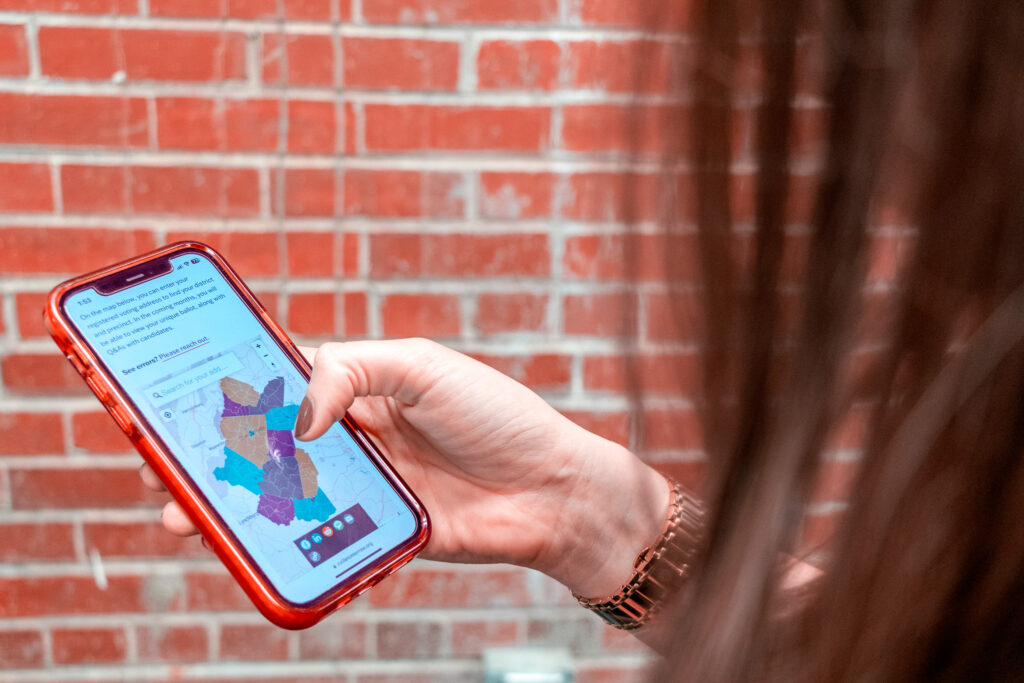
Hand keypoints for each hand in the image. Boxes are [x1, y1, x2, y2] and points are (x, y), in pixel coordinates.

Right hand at [141, 339, 668, 596]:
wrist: (554, 489)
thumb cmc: (495, 415)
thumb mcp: (423, 367)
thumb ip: (353, 372)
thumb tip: (295, 415)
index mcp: (362, 387)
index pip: (284, 384)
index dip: (236, 391)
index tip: (184, 398)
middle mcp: (356, 437)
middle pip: (274, 448)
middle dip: (221, 459)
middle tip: (167, 470)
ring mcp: (367, 487)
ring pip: (290, 497)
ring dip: (241, 507)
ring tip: (192, 517)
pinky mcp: (380, 532)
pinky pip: (328, 540)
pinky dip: (296, 546)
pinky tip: (264, 550)